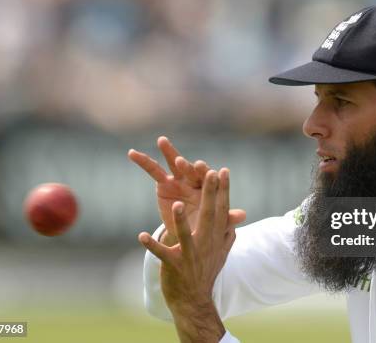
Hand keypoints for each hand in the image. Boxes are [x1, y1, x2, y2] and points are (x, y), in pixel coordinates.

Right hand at [128, 136, 244, 244]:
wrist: (187, 235)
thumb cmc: (204, 227)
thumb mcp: (214, 224)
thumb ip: (227, 218)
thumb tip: (243, 216)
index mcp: (209, 187)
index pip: (209, 178)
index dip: (208, 174)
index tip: (208, 171)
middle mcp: (194, 179)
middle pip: (191, 169)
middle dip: (187, 165)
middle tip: (182, 162)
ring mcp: (178, 179)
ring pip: (172, 163)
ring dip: (168, 151)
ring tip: (162, 140)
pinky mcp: (163, 184)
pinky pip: (152, 170)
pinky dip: (142, 160)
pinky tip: (132, 153)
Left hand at [138, 169, 233, 341]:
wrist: (195, 302)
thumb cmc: (206, 274)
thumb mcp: (220, 253)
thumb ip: (227, 234)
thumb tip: (238, 219)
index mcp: (215, 237)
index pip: (221, 210)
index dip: (223, 190)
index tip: (224, 170)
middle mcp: (206, 244)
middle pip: (209, 216)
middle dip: (210, 194)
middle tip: (210, 173)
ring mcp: (190, 255)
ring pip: (186, 235)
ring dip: (181, 220)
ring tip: (178, 204)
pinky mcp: (174, 266)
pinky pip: (162, 254)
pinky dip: (152, 245)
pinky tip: (142, 236)